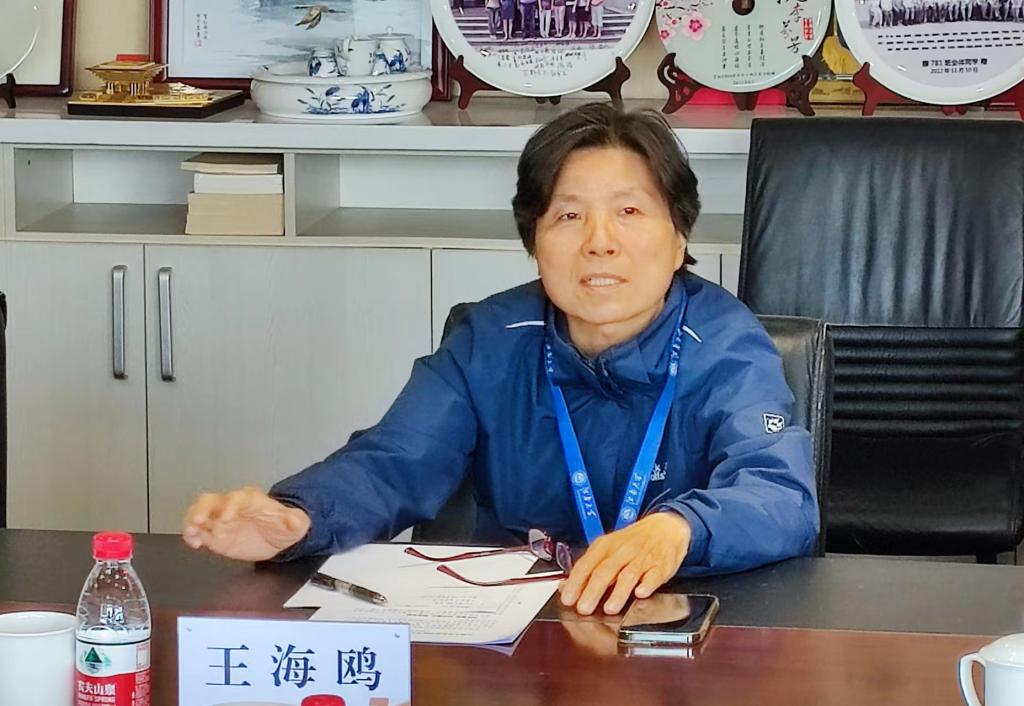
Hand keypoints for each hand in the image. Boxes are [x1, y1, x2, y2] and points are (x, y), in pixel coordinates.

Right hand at [181, 486, 310, 561]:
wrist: (276, 538)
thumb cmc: (282, 526)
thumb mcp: (295, 523)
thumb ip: (294, 521)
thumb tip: (295, 520)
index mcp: (251, 501)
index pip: (238, 498)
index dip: (230, 506)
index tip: (226, 517)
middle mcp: (231, 507)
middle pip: (212, 501)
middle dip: (203, 509)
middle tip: (199, 520)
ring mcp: (220, 520)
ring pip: (199, 513)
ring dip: (192, 521)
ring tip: (190, 532)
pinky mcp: (214, 535)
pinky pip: (198, 532)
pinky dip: (192, 536)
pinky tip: (193, 542)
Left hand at [558, 512, 690, 615]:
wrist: (665, 527)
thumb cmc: (632, 541)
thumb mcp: (607, 548)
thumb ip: (588, 568)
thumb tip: (566, 587)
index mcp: (606, 546)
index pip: (587, 565)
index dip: (576, 582)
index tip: (568, 598)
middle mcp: (622, 551)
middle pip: (605, 571)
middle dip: (593, 591)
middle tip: (584, 608)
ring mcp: (642, 558)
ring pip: (628, 575)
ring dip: (618, 592)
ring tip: (609, 609)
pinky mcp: (660, 566)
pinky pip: (653, 575)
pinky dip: (647, 584)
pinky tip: (640, 594)